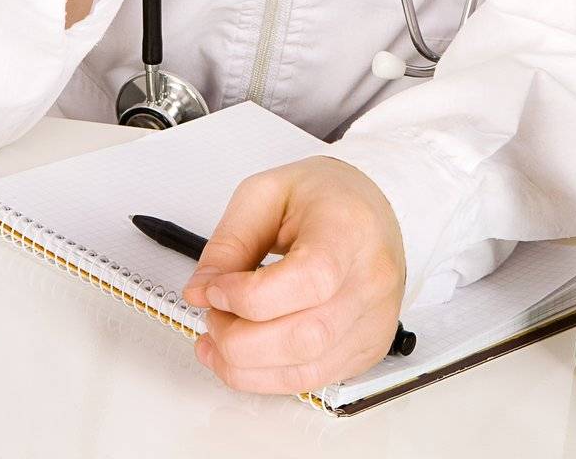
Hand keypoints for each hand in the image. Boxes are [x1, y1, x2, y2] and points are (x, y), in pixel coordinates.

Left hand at [180, 156, 405, 395]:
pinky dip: (267, 377)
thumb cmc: (323, 196)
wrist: (369, 210)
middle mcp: (372, 279)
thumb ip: (229, 243)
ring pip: (306, 370)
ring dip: (246, 366)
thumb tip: (200, 291)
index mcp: (349, 229)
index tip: (215, 290)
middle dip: (239, 339)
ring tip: (218, 339)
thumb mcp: (265, 194)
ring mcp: (374, 320)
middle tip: (212, 316)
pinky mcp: (368, 347)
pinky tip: (242, 357)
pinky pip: (313, 380)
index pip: (308, 280)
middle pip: (306, 337)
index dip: (250, 297)